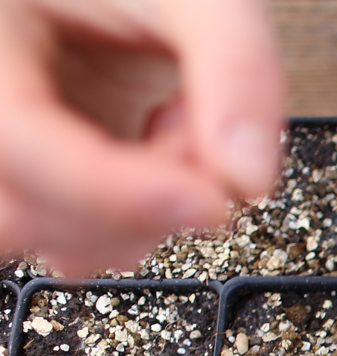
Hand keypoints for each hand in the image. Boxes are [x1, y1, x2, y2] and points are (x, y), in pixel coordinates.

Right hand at [0, 0, 284, 275]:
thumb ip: (236, 69)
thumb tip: (248, 181)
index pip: (22, 146)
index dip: (120, 192)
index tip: (212, 201)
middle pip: (28, 213)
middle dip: (137, 200)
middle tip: (194, 126)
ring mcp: (20, 146)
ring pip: (57, 238)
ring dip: (145, 213)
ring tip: (182, 126)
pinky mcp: (56, 169)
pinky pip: (87, 234)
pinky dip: (144, 214)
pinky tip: (167, 147)